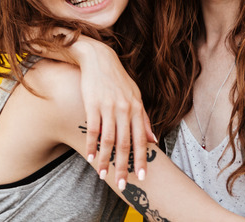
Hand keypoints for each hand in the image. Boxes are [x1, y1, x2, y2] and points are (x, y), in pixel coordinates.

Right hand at [71, 37, 155, 188]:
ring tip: (103, 175)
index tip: (142, 177)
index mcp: (137, 109)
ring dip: (105, 160)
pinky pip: (93, 129)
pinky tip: (90, 157)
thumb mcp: (136, 97)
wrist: (100, 59)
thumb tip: (154, 141)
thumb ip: (144, 119)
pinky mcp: (93, 104)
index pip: (141, 139)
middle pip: (125, 144)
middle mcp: (125, 109)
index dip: (142, 159)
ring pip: (108, 140)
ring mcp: (109, 107)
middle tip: (123, 185)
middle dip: (124, 166)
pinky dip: (91, 145)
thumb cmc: (118, 80)